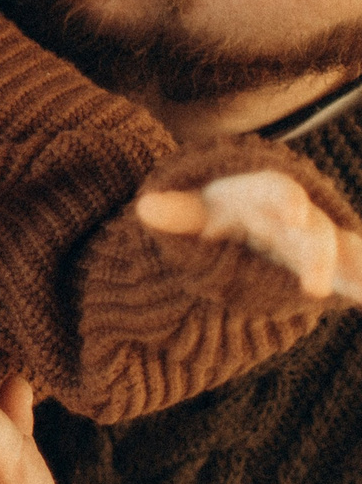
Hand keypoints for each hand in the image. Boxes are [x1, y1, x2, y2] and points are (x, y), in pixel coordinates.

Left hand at [135, 170, 361, 299]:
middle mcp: (295, 217)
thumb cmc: (214, 209)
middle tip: (314, 288)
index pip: (276, 191)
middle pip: (312, 230)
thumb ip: (176, 211)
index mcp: (260, 194)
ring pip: (338, 253)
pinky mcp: (323, 267)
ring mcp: (312, 242)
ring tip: (361, 291)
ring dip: (351, 271)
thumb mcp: (195, 208)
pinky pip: (348, 275)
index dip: (286, 200)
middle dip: (317, 255)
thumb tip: (143, 207)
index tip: (293, 213)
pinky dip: (358, 285)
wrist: (236, 220)